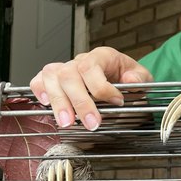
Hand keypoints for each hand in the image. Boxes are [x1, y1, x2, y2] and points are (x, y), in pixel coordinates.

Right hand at [30, 46, 152, 130]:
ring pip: (52, 77)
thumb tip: (131, 80)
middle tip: (91, 124)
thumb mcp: (141, 76)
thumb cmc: (127, 76)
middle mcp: (80, 60)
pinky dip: (40, 91)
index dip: (102, 87)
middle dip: (80, 102)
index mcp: (102, 56)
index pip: (92, 67)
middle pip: (69, 75)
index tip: (116, 103)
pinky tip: (47, 105)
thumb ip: (140, 78)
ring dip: (59, 102)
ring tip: (67, 123)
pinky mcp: (54, 79)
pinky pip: (39, 80)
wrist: (119, 76)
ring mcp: (65, 68)